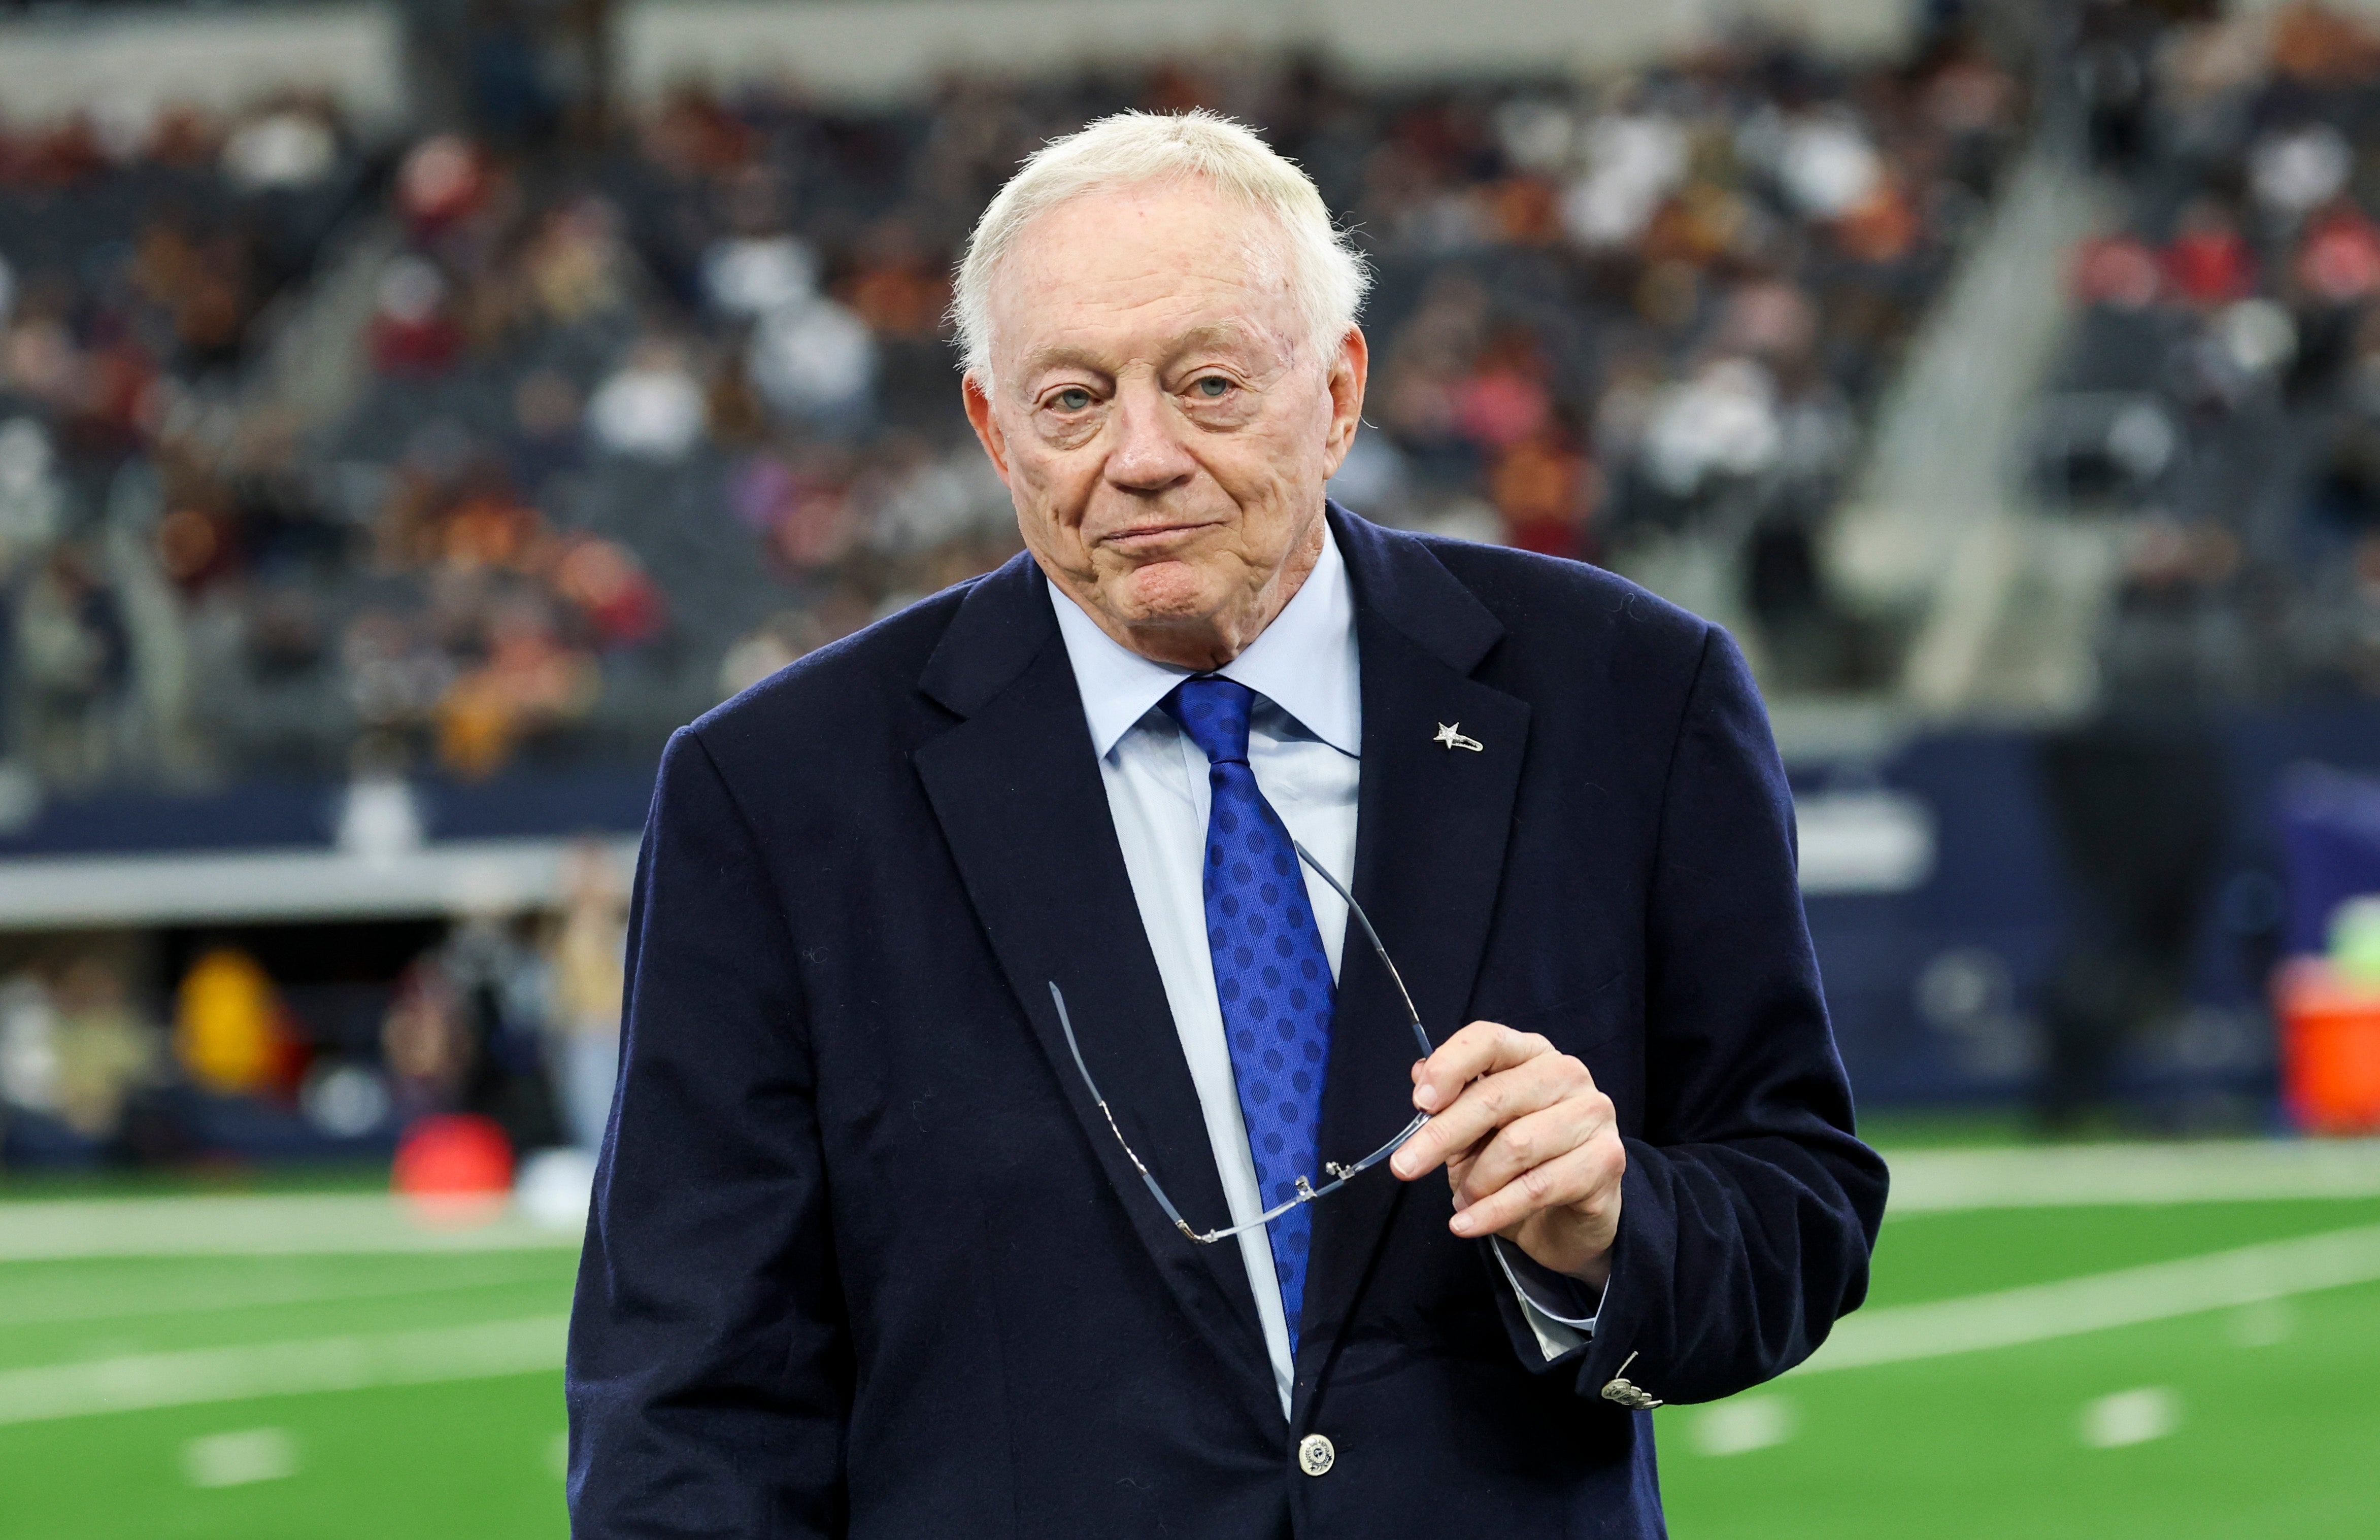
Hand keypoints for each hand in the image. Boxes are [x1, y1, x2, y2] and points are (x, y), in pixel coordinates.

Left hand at [1388, 1021, 1623, 1287]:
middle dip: (1442, 1135)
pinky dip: (1493, 1210)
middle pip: (1495, 1097)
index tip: (1419, 1102)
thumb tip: (1418, 1074)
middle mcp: (1567, 1074)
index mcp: (1531, 1054)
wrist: (1569, 1220)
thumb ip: (1450, 1104)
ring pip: (1517, 1145)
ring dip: (1476, 1181)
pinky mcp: (1606, 1159)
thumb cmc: (1517, 1166)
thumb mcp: (1473, 1134)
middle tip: (1404, 1166)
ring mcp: (1593, 1114)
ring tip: (1461, 1202)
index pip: (1489, 1040)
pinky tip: (1467, 1223)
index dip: (1449, 1066)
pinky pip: (1538, 1187)